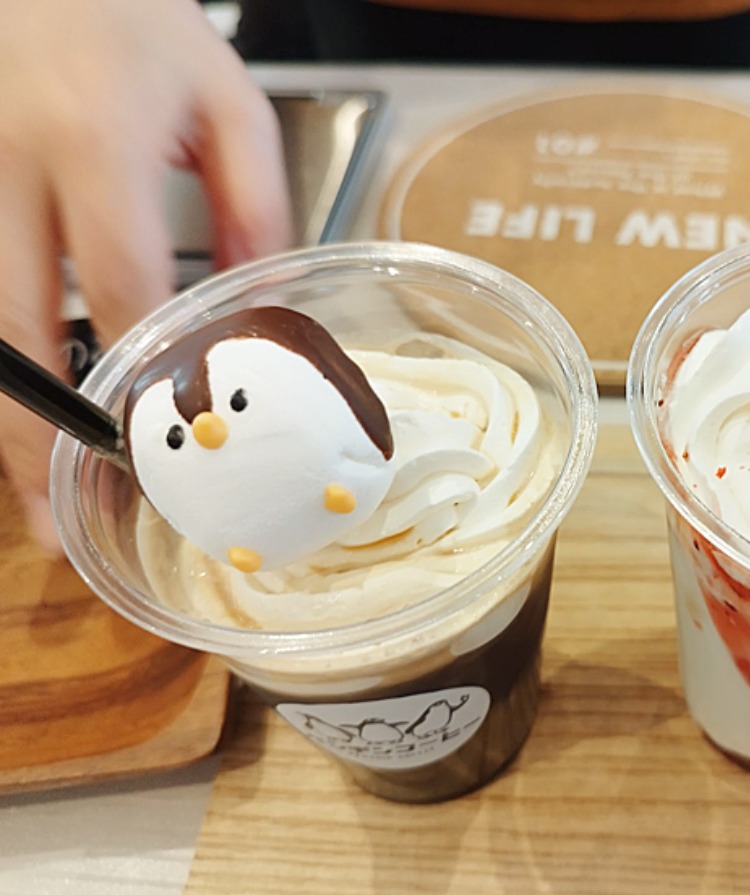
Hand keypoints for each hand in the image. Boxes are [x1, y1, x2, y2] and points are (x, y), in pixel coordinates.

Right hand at [0, 0, 290, 551]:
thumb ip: (252, 203)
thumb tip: (258, 307)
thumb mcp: (223, 98)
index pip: (121, 288)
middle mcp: (8, 169)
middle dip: (34, 437)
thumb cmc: (133, 21)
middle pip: (12, 329)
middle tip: (51, 522)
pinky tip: (11, 415)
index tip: (170, 443)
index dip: (143, 375)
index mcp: (94, 144)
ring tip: (26, 496)